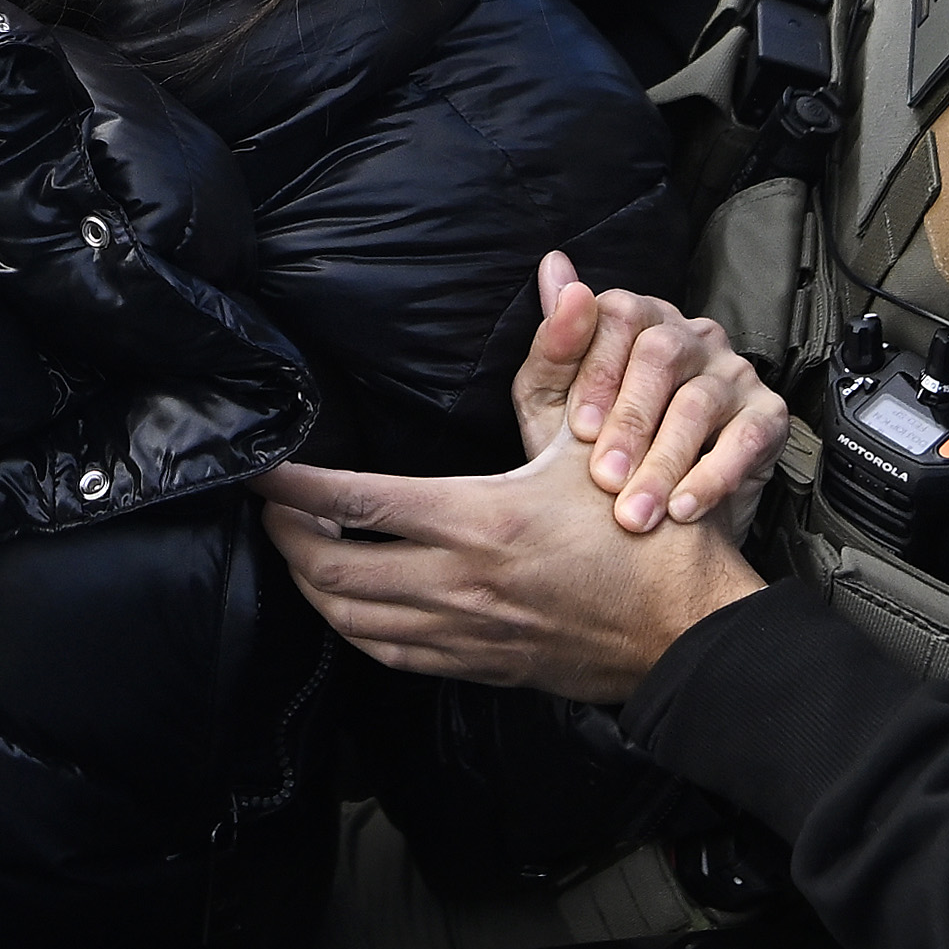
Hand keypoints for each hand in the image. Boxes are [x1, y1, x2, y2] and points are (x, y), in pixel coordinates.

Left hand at [264, 261, 780, 704]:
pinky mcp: (479, 665)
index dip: (293, 489)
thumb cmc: (648, 530)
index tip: (260, 471)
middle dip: (287, 540)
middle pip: (333, 573)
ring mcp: (466, 633)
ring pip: (353, 619)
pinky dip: (355, 626)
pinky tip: (350, 603)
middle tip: (273, 508)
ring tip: (301, 549)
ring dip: (314, 587)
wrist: (688, 629)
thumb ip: (557, 368)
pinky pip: (391, 653)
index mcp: (478, 521)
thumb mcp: (592, 444)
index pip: (354, 504)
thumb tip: (562, 282)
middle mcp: (459, 583)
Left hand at [501, 251, 784, 526]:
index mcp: (639, 320)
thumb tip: (555, 267)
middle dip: (629, 422)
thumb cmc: (594, 449)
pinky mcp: (768, 415)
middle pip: (662, 355)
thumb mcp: (554, 402)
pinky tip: (683, 508)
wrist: (649, 519)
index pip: (621, 315)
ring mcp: (732, 373)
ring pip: (699, 403)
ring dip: (664, 462)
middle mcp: (690, 336)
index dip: (598, 373)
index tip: (578, 428)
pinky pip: (745, 439)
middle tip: (606, 478)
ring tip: (636, 511)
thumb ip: (554, 345)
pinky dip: (711, 478)